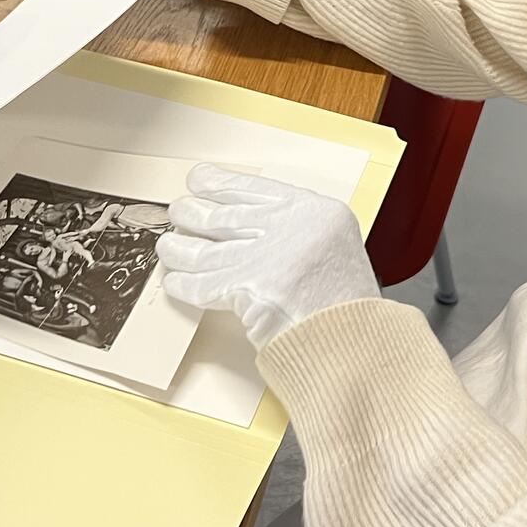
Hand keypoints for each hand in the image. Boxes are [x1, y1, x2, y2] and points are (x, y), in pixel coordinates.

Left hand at [159, 166, 380, 347]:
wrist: (358, 345)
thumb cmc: (349, 308)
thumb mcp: (335, 250)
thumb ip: (296, 235)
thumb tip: (246, 229)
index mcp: (316, 211)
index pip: (254, 188)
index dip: (218, 184)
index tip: (198, 180)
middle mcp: (291, 228)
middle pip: (224, 215)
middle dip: (192, 215)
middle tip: (179, 214)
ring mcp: (269, 258)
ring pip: (206, 249)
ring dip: (180, 250)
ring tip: (169, 248)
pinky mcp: (249, 291)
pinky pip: (202, 285)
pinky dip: (185, 285)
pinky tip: (177, 283)